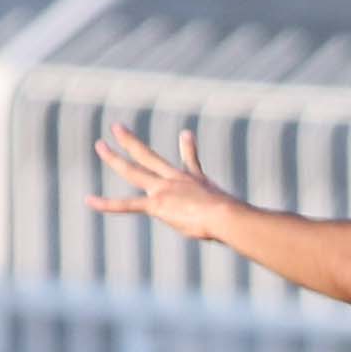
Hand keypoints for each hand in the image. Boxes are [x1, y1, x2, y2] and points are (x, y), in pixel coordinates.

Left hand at [88, 125, 243, 241]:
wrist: (228, 217)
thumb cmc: (236, 218)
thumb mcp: (238, 211)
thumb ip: (244, 215)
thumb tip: (261, 223)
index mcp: (194, 181)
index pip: (188, 161)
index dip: (188, 147)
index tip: (186, 135)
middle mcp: (175, 180)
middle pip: (149, 156)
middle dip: (132, 142)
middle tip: (117, 128)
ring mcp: (164, 190)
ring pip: (133, 170)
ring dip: (114, 157)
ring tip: (100, 145)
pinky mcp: (157, 205)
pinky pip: (126, 204)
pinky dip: (106, 203)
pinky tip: (89, 200)